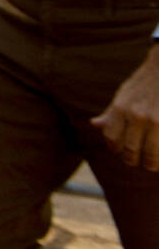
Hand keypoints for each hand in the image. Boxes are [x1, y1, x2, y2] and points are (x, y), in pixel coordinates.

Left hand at [93, 45, 158, 169]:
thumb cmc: (144, 84)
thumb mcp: (124, 95)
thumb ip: (112, 112)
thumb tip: (94, 124)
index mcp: (121, 108)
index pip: (112, 138)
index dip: (116, 149)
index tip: (122, 152)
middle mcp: (136, 116)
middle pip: (130, 150)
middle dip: (133, 160)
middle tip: (137, 161)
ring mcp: (155, 121)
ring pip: (150, 154)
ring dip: (151, 163)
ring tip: (152, 164)